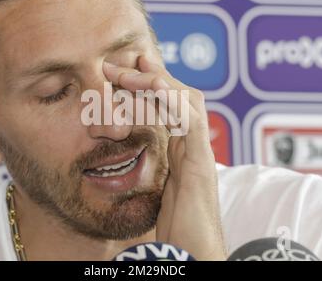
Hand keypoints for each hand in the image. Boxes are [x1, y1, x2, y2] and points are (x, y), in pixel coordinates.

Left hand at [103, 56, 226, 260]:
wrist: (195, 256)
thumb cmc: (177, 232)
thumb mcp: (157, 194)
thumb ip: (151, 172)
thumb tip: (127, 156)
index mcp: (181, 153)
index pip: (169, 108)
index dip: (148, 86)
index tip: (122, 73)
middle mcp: (193, 148)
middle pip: (179, 96)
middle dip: (149, 76)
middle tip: (118, 64)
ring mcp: (200, 155)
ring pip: (187, 101)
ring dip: (156, 82)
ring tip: (126, 72)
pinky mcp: (202, 166)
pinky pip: (190, 122)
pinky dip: (171, 100)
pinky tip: (151, 88)